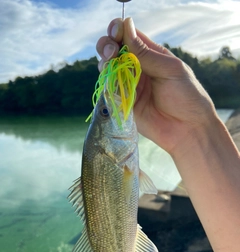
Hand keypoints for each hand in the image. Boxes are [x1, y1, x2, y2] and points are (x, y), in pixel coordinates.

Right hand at [96, 18, 216, 156]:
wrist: (187, 129)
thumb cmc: (186, 96)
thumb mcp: (170, 69)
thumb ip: (146, 53)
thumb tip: (126, 26)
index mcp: (151, 56)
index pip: (129, 37)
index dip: (119, 30)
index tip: (115, 31)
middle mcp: (138, 69)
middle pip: (114, 51)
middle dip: (107, 45)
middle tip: (111, 51)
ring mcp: (129, 86)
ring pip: (108, 69)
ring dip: (104, 63)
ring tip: (109, 63)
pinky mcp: (123, 103)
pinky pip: (109, 90)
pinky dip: (106, 83)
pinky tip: (110, 81)